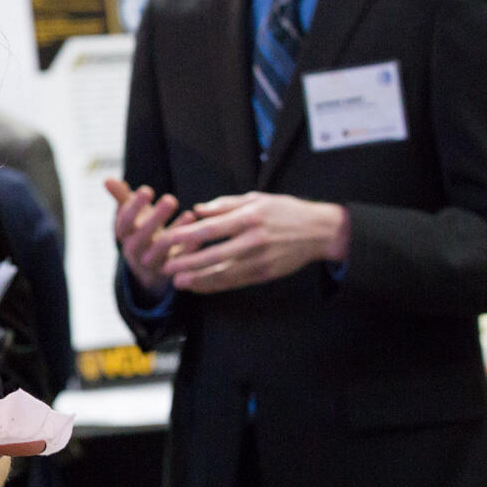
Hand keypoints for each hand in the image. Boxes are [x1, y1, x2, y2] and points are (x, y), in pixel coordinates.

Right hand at [106, 177, 195, 298]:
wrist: (149, 265)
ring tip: (189, 214)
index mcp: (125, 236)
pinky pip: (181, 260)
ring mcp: (153, 262)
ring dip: (176, 231)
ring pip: (163, 249)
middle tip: (170, 200)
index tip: (146, 189)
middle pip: (143, 237)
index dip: (134, 207)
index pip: (124, 223)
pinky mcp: (172, 270)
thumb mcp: (130, 215)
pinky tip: (200, 233)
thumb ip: (120, 197)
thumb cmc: (140, 230)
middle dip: (156, 218)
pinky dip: (191, 246)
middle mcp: (136, 251)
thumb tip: (106, 179)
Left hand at [154, 191, 348, 293]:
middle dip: (188, 263)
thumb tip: (197, 210)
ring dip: (198, 280)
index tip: (169, 239)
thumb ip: (225, 205)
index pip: (213, 228)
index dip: (188, 235)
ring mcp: (260, 259)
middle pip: (215, 254)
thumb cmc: (285, 211)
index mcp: (250, 217)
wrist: (319, 232)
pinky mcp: (265, 274)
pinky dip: (216, 286)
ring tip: (178, 283)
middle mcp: (254, 240)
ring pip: (224, 273)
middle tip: (166, 267)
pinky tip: (200, 287)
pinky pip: (235, 282)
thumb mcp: (257, 199)